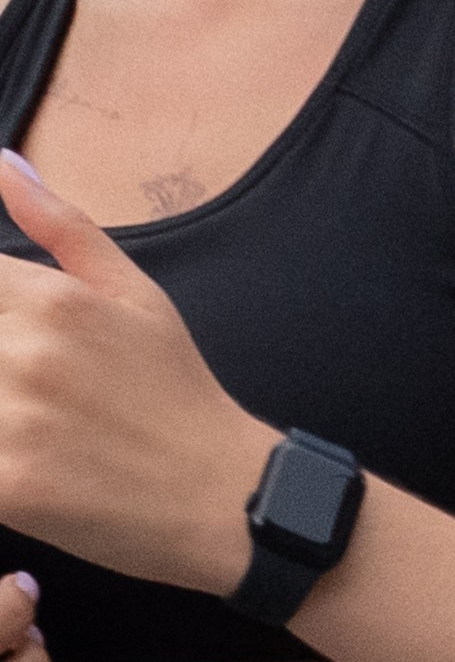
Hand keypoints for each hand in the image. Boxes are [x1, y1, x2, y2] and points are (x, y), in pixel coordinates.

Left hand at [0, 150, 266, 595]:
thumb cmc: (177, 393)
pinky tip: (18, 462)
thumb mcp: (135, 293)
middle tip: (19, 377)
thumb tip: (3, 164)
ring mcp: (13, 422)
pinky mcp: (11, 487)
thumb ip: (59, 225)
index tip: (9, 336)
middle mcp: (24, 352)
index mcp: (48, 300)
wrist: (224, 497)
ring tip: (24, 417)